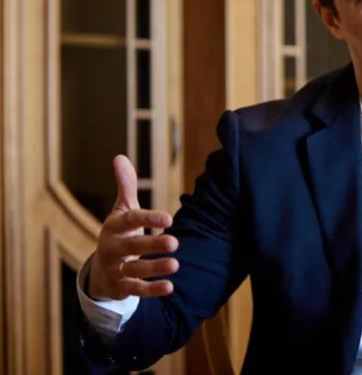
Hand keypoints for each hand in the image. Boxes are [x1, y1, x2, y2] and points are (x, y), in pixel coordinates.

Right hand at [88, 155, 178, 299]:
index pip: (131, 220)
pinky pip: (136, 290)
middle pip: (133, 246)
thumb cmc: (120, 233)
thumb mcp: (122, 210)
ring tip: (176, 264)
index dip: (149, 218)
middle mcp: (112, 248)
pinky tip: (170, 287)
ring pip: (135, 269)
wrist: (101, 270)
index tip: (169, 218)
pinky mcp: (121, 287)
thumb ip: (126, 186)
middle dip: (152, 244)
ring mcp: (116, 269)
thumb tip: (119, 156)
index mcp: (114, 227)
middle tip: (175, 242)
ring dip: (154, 268)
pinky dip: (151, 289)